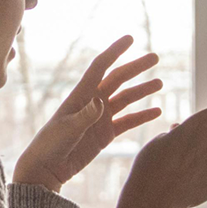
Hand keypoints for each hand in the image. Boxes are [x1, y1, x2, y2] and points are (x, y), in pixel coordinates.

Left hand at [11, 36, 162, 192]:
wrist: (46, 168)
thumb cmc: (50, 145)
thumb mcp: (67, 129)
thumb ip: (85, 116)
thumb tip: (101, 102)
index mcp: (81, 95)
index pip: (101, 67)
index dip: (115, 51)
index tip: (130, 39)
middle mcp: (93, 102)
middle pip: (118, 79)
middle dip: (136, 68)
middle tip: (155, 57)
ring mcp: (101, 118)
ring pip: (126, 99)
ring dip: (142, 90)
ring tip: (160, 83)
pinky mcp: (106, 134)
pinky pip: (128, 122)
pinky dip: (142, 116)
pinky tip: (156, 111)